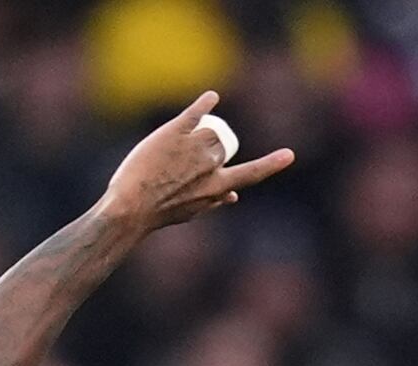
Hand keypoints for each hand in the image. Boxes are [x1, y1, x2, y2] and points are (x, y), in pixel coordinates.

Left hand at [100, 91, 293, 230]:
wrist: (128, 208)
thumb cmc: (154, 214)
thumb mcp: (189, 212)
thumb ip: (212, 201)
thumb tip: (233, 196)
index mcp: (216, 187)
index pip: (249, 174)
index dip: (271, 164)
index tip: (289, 155)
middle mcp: (210, 165)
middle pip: (220, 147)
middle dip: (206, 151)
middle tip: (177, 167)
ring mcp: (194, 147)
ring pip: (207, 131)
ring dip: (198, 134)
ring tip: (169, 156)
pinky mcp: (175, 132)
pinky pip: (196, 112)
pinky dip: (205, 103)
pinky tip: (211, 99)